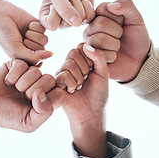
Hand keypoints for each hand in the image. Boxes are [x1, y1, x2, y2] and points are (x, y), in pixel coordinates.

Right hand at [0, 0, 52, 64]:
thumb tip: (51, 55)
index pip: (36, 63)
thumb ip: (33, 57)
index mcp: (24, 59)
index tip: (17, 49)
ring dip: (33, 35)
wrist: (0, 13)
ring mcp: (35, 38)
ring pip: (44, 40)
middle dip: (30, 44)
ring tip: (23, 32)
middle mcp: (31, 50)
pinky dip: (35, 26)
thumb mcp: (15, 50)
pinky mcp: (39, 27)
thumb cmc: (4, 34)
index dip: (28, 55)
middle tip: (20, 38)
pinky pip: (44, 30)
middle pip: (41, 51)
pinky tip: (27, 25)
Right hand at [0, 59, 54, 132]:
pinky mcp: (17, 64)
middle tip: (23, 95)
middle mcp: (40, 85)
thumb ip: (44, 112)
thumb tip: (43, 93)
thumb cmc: (8, 116)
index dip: (49, 98)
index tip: (35, 104)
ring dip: (22, 82)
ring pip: (36, 71)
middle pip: (50, 80)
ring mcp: (29, 74)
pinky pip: (23, 64)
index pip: (60, 93)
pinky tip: (7, 81)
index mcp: (47, 99)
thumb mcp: (28, 124)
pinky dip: (13, 75)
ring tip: (14, 88)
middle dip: (33, 90)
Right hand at [40, 0, 93, 29]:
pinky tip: (83, 0)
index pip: (51, 26)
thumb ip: (63, 8)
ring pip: (78, 21)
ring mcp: (72, 20)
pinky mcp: (85, 17)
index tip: (54, 2)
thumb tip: (76, 23)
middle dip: (69, 7)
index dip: (55, 13)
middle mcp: (59, 22)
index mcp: (46, 17)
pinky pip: (89, 17)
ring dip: (78, 5)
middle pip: (66, 24)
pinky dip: (87, 6)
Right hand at [48, 43, 107, 157]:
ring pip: (69, 64)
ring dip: (79, 78)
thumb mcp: (104, 74)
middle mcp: (68, 65)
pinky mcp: (54, 83)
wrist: (91, 113)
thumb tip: (86, 45)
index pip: (81, 46)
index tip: (93, 71)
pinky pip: (63, 75)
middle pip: (73, 53)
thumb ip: (99, 57)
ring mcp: (60, 73)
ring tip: (79, 87)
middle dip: (84, 68)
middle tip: (86, 80)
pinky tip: (72, 91)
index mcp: (80, 60)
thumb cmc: (98, 94)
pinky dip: (72, 84)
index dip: (90, 59)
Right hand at [84, 0, 150, 81]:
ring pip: (99, 39)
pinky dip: (111, 56)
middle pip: (100, 24)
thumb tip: (111, 6)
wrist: (139, 61)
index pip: (102, 8)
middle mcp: (90, 28)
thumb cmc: (136, 38)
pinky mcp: (88, 57)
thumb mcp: (136, 19)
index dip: (118, 17)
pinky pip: (98, 54)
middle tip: (120, 37)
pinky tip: (112, 56)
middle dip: (117, 32)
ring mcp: (87, 43)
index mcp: (99, 16)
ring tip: (117, 47)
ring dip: (115, 45)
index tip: (123, 23)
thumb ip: (127, 5)